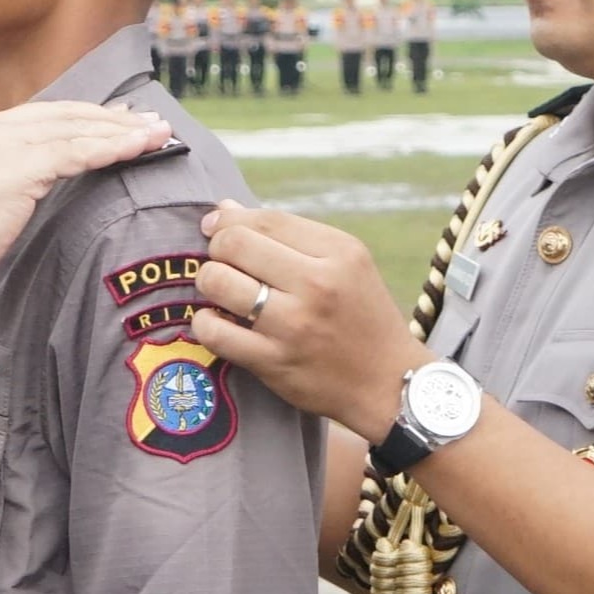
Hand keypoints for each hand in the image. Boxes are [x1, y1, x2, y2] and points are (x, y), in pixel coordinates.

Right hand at [0, 102, 170, 301]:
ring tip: (159, 134)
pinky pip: (78, 153)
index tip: (116, 121)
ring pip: (77, 129)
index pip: (41, 116)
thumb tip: (19, 194)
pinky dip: (113, 148)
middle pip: (64, 114)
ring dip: (124, 131)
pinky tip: (140, 149)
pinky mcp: (19, 168)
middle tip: (149, 121)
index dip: (83, 117)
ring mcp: (3, 144)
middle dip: (111, 117)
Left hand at [189, 201, 428, 443]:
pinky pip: (215, 332)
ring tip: (219, 291)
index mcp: (339, 253)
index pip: (267, 220)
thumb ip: (288, 235)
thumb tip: (225, 210)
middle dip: (215, 249)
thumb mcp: (346, 264)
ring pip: (219, 283)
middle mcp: (317, 284)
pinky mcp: (274, 362)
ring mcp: (294, 325)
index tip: (215, 227)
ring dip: (207, 282)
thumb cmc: (362, 316)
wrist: (388, 383)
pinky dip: (205, 322)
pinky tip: (216, 321)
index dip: (229, 220)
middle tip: (220, 262)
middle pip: (235, 245)